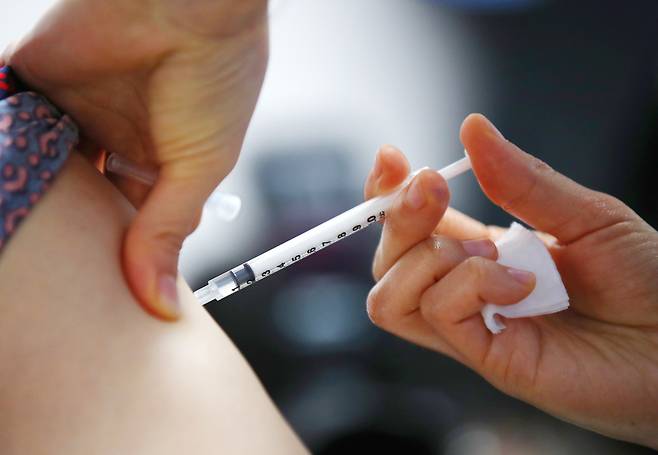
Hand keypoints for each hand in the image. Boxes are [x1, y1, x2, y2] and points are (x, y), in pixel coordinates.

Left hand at [5, 0, 268, 318]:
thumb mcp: (199, 168)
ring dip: (29, 196)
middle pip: (79, 199)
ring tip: (16, 245)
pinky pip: (5, 119)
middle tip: (53, 281)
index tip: (96, 299)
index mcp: (158, 159)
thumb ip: (167, 231)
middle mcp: (113, 136)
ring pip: (38, 164)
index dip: (115, 255)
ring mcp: (72, 109)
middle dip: (68, 234)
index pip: (129, 218)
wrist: (190, 3)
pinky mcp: (34, 79)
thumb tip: (160, 303)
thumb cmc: (216, 81)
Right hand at [363, 114, 657, 447]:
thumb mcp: (585, 215)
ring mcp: (471, 325)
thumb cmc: (647, 280)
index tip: (393, 157)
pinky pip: (437, 313)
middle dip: (398, 214)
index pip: (409, 225)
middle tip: (432, 189)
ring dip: (424, 257)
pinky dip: (468, 286)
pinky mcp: (484, 357)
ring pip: (389, 294)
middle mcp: (466, 288)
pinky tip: (519, 286)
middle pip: (388, 257)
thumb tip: (472, 128)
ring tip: (486, 254)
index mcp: (481, 251)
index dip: (388, 191)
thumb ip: (523, 181)